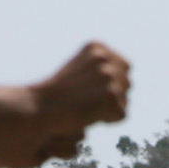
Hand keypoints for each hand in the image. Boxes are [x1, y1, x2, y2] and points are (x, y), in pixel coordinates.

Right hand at [18, 42, 128, 166]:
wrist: (39, 109)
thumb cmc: (56, 96)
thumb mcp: (78, 71)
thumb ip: (100, 66)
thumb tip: (129, 66)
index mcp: (97, 47)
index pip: (125, 67)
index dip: (109, 84)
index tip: (85, 90)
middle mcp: (105, 57)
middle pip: (127, 84)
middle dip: (112, 97)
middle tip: (85, 102)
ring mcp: (108, 76)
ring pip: (125, 100)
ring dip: (108, 109)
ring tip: (84, 108)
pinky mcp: (111, 95)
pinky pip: (121, 115)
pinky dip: (107, 120)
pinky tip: (87, 115)